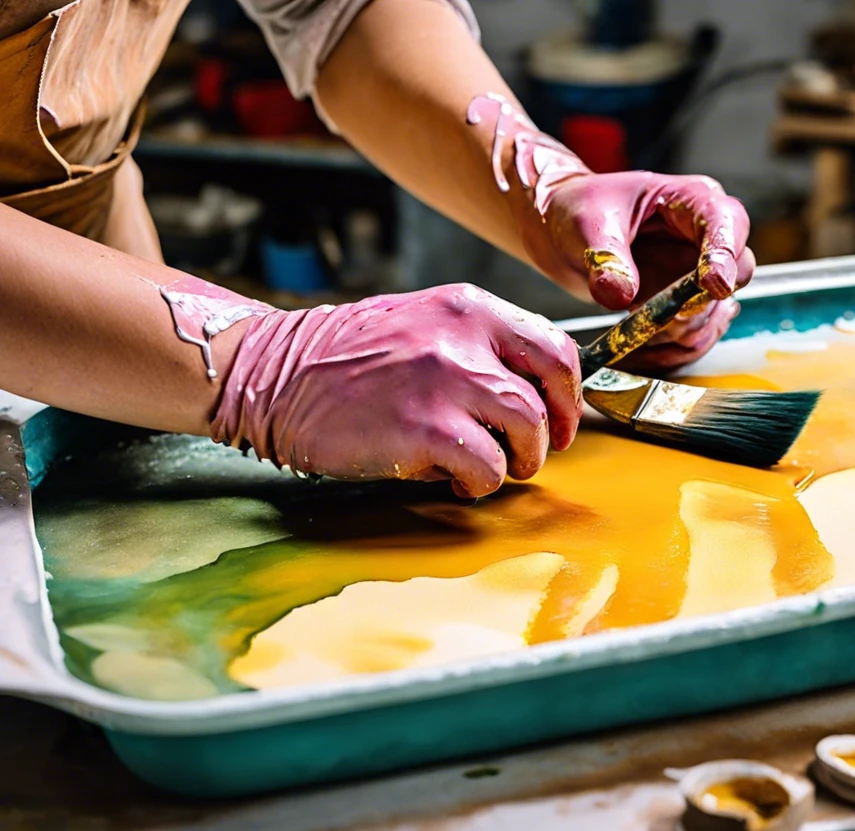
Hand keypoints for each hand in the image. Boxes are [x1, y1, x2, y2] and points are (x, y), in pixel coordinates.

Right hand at [209, 284, 581, 496]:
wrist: (273, 373)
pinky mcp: (424, 429)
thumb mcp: (422, 325)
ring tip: (483, 468)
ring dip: (514, 462)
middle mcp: (463, 338)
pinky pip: (485, 469)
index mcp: (468, 308)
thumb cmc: (346, 360)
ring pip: (526, 432)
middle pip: (547, 396)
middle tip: (528, 455)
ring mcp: (445, 381)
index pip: (554, 348)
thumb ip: (477, 349)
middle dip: (549, 435)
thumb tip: (532, 397)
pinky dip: (475, 483)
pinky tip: (448, 478)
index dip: (567, 395)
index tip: (560, 420)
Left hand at [464, 95, 752, 372]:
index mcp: (691, 200)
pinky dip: (670, 352)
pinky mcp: (684, 306)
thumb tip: (620, 294)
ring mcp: (698, 275)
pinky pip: (694, 338)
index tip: (713, 286)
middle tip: (667, 318)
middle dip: (701, 304)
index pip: (726, 224)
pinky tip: (639, 351)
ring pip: (715, 314)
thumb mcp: (587, 224)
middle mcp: (705, 237)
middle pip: (735, 274)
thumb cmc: (579, 210)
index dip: (725, 256)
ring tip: (636, 332)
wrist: (562, 231)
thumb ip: (606, 257)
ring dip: (681, 334)